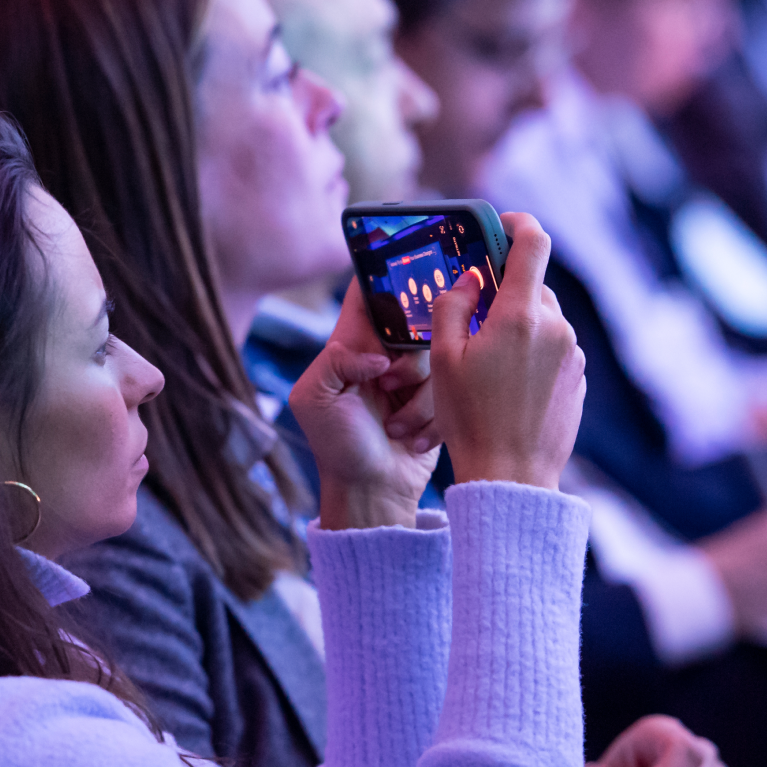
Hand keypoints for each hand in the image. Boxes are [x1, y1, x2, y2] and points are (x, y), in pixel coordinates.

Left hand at [290, 286, 440, 529]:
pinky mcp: (438, 397)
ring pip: (438, 357)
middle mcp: (385, 351)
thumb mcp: (313, 398)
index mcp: (352, 342)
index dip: (387, 275)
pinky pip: (453, 387)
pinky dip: (433, 415)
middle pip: (417, 321)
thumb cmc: (336, 447)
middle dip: (410, 356)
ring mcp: (414, 374)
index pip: (369, 290)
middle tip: (390, 386)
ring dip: (420, 396)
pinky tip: (413, 437)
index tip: (404, 283)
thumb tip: (378, 356)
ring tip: (395, 425)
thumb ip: (335, 360)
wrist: (371, 492)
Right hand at [431, 213, 584, 489]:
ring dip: (518, 328)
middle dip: (504, 293)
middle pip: (533, 287)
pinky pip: (554, 350)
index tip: (499, 226)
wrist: (511, 477)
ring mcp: (573, 355)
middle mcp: (556, 328)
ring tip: (488, 367)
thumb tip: (471, 280)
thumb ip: (454, 305)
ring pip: (543, 321)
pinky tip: (509, 388)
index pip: (532, 242)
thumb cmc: (470, 419)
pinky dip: (533, 355)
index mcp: (521, 316)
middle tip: (473, 318)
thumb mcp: (444, 358)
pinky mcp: (579, 379)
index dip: (516, 224)